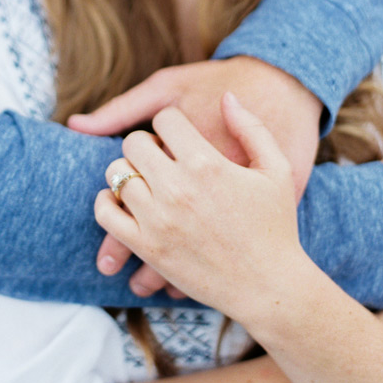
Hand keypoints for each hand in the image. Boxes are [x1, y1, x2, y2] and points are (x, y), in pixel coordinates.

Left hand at [94, 93, 308, 323]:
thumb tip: (227, 96)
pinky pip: (105, 213)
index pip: (165, 119)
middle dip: (145, 142)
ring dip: (127, 169)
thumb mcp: (277, 169)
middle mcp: (178, 189)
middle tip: (159, 152)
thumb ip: (252, 127)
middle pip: (133, 142)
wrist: (271, 286)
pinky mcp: (147, 248)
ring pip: (116, 173)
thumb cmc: (276, 226)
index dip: (171, 120)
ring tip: (145, 176)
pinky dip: (106, 201)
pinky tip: (124, 200)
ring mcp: (158, 220)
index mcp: (207, 164)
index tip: (178, 132)